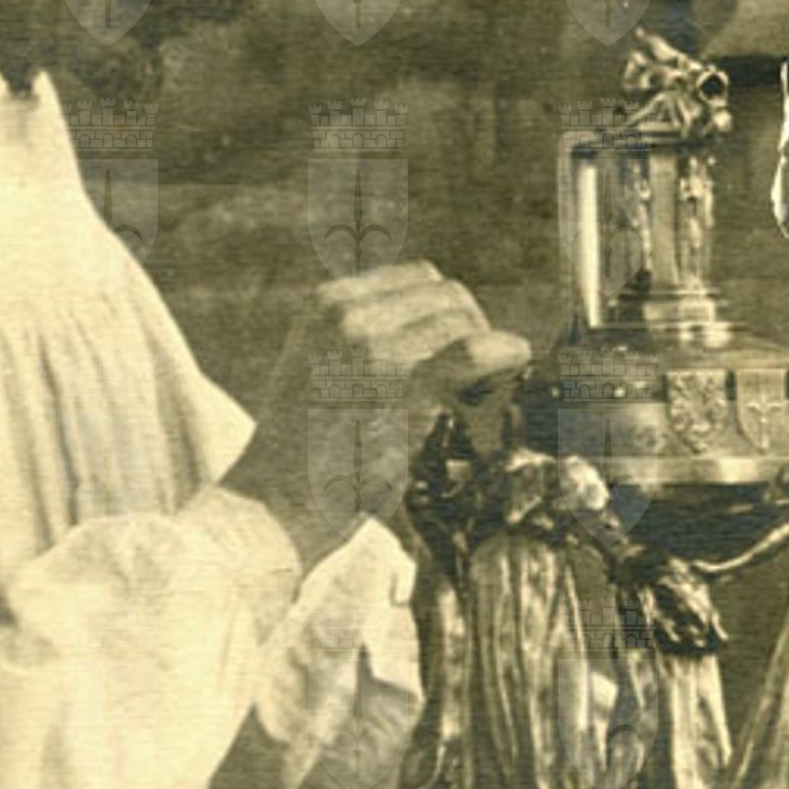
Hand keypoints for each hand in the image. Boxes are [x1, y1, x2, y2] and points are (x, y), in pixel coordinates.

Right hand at [224, 260, 529, 574]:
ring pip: (466, 322)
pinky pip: (477, 351)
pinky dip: (505, 354)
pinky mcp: (404, 389)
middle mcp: (350, 316)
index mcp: (326, 305)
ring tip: (475, 397)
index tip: (454, 354)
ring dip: (484, 353)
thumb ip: (362, 340)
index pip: (418, 280)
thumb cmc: (301, 453)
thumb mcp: (317, 369)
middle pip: (448, 296)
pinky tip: (515, 364)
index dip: (447, 315)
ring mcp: (376, 348)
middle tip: (472, 381)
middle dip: (470, 330)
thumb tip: (438, 328)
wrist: (272, 508)